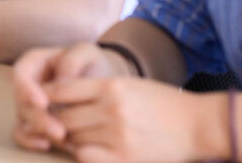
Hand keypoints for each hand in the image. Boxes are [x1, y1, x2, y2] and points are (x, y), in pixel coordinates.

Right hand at [13, 43, 125, 151]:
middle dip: (38, 118)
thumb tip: (60, 81)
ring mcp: (29, 105)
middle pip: (21, 102)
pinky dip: (31, 142)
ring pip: (23, 120)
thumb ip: (72, 60)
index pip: (20, 74)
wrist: (101, 85)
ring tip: (64, 139)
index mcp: (33, 62)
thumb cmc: (91, 65)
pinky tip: (47, 146)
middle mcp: (27, 84)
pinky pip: (22, 135)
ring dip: (40, 131)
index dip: (27, 89)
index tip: (43, 102)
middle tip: (60, 131)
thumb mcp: (86, 53)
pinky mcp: (34, 123)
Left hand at [41, 77, 216, 162]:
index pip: (62, 89)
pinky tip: (86, 149)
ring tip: (66, 136)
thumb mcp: (129, 86)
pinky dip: (81, 153)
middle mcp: (111, 110)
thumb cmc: (162, 103)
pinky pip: (86, 156)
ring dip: (66, 138)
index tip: (43, 101)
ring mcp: (117, 136)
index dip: (47, 96)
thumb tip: (60, 93)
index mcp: (110, 87)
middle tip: (50, 123)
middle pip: (63, 116)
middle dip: (53, 120)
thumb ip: (97, 89)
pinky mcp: (124, 158)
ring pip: (73, 137)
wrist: (198, 125)